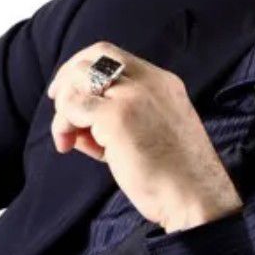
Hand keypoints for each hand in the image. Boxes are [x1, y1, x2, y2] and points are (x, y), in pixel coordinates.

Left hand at [46, 40, 242, 232]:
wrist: (196, 198)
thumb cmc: (174, 177)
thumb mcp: (154, 133)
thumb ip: (121, 117)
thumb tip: (77, 122)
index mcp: (163, 82)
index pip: (113, 56)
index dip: (85, 69)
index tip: (71, 93)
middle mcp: (149, 81)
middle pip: (93, 56)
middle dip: (68, 79)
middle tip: (58, 108)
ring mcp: (132, 96)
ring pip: (78, 79)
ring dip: (64, 108)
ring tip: (69, 139)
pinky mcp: (116, 117)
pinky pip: (72, 106)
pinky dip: (63, 124)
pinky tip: (70, 146)